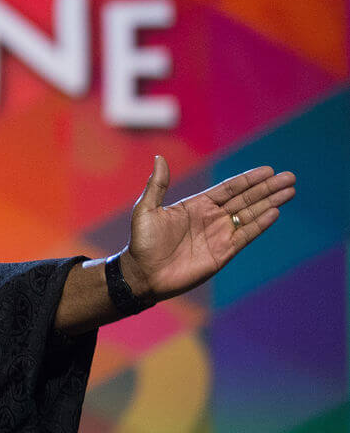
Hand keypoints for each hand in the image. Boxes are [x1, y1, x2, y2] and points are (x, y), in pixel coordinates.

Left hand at [122, 156, 295, 301]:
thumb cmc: (142, 242)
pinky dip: (260, 224)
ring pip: (250, 215)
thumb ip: (158, 184)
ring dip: (270, 202)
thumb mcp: (147, 209)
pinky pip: (245, 235)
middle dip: (267, 188)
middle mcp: (211, 218)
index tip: (268, 170)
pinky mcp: (223, 252)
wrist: (143, 274)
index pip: (229, 188)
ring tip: (290, 191)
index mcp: (196, 205)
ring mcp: (219, 235)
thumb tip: (159, 158)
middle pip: (246, 199)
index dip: (248, 179)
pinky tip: (274, 212)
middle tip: (290, 177)